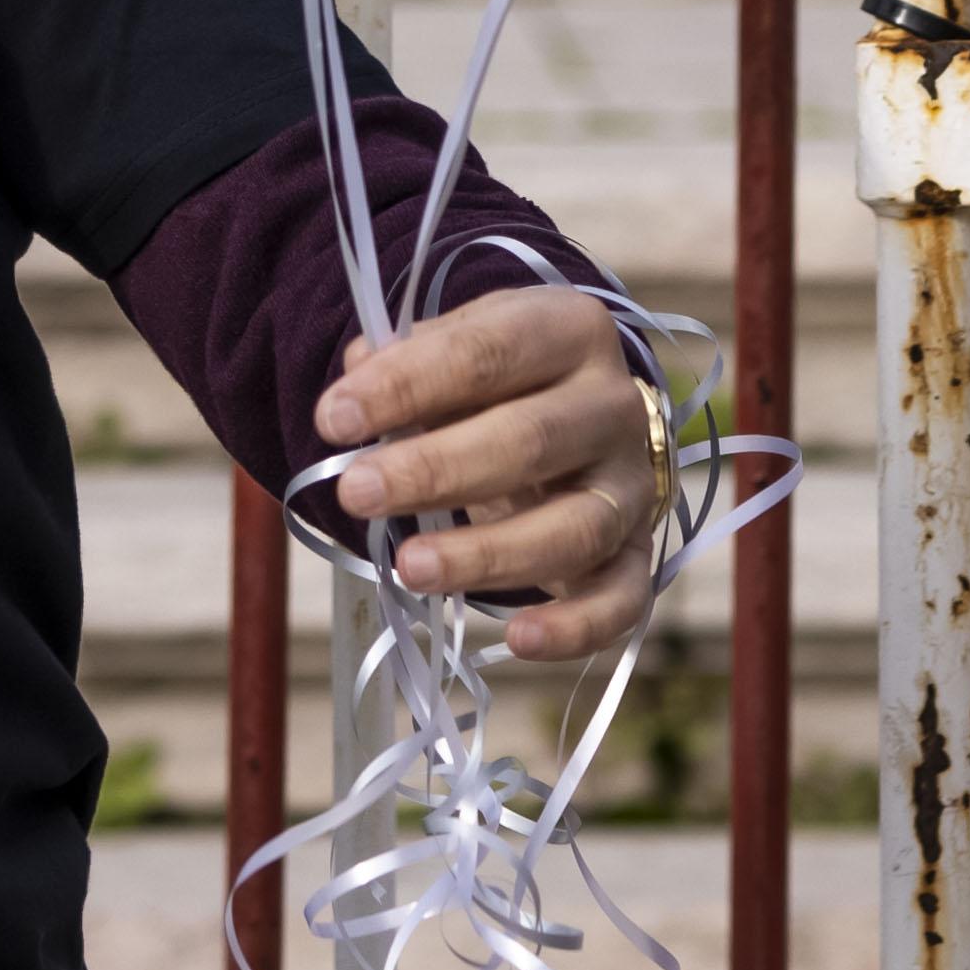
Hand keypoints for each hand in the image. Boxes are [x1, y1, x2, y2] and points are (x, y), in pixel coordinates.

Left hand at [313, 279, 671, 664]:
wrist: (571, 410)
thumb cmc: (496, 380)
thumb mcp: (455, 347)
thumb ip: (405, 362)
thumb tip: (354, 381)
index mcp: (569, 330)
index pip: (487, 353)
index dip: (406, 384)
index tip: (333, 418)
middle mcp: (615, 405)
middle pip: (531, 440)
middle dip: (435, 469)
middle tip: (356, 491)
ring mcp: (632, 485)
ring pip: (574, 528)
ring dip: (488, 554)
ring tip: (408, 566)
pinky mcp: (636, 553)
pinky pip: (621, 599)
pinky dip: (576, 627)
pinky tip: (517, 639)